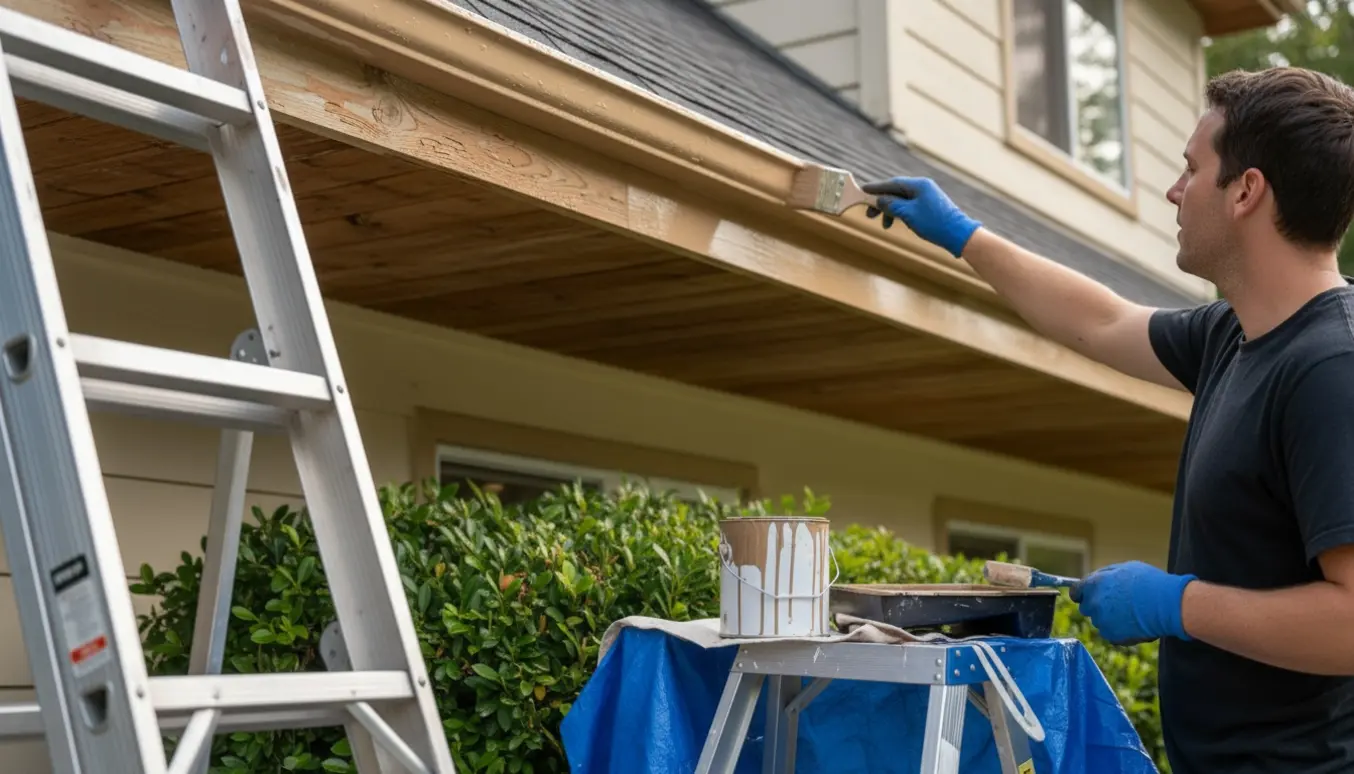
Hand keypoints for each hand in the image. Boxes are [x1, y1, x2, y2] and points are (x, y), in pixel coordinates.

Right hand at [859, 176, 980, 258]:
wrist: (958, 234)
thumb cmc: (934, 223)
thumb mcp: (908, 214)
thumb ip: (892, 205)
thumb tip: (880, 200)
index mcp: (919, 185)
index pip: (892, 183)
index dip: (876, 187)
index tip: (863, 190)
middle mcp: (923, 187)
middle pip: (896, 191)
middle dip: (882, 202)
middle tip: (869, 214)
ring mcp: (927, 197)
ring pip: (902, 200)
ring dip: (891, 211)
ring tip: (884, 225)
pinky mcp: (930, 207)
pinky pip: (910, 206)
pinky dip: (900, 214)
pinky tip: (896, 223)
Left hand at [1071, 560, 1196, 644]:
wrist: (1166, 604)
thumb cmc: (1148, 582)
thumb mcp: (1124, 568)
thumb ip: (1105, 575)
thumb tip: (1097, 580)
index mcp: (1094, 584)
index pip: (1076, 592)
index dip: (1082, 594)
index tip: (1085, 596)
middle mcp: (1094, 603)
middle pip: (1086, 608)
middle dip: (1096, 606)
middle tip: (1114, 604)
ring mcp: (1102, 621)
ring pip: (1100, 621)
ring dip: (1110, 619)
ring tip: (1131, 613)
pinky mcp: (1112, 636)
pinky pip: (1111, 634)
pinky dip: (1119, 631)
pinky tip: (1134, 624)